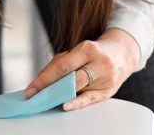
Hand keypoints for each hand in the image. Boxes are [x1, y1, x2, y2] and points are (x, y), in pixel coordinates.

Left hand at [23, 28, 139, 111]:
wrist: (122, 53)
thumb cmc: (95, 52)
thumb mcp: (79, 50)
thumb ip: (60, 62)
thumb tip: (41, 78)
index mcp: (88, 49)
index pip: (62, 66)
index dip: (45, 78)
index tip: (32, 88)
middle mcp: (99, 63)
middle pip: (70, 78)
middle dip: (50, 87)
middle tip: (36, 94)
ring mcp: (106, 78)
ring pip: (79, 88)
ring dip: (60, 95)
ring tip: (46, 99)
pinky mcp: (109, 91)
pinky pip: (90, 99)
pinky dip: (77, 103)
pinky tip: (66, 105)